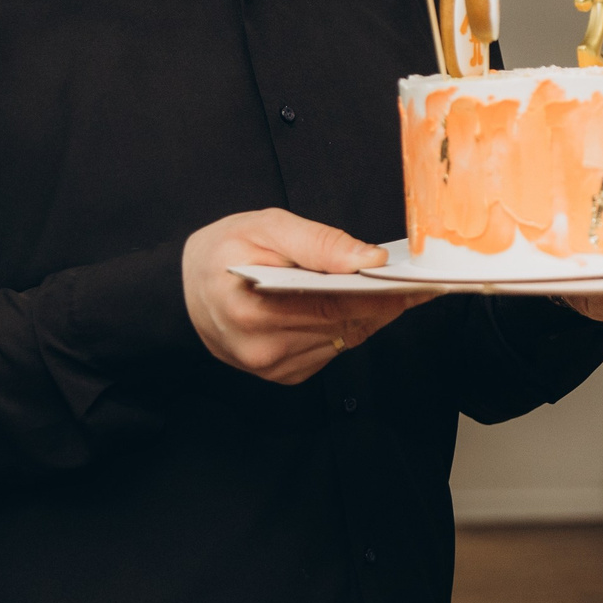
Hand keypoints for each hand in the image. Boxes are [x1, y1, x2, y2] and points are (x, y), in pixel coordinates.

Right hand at [183, 209, 437, 384]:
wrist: (182, 292)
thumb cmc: (223, 251)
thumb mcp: (265, 227)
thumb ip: (318, 243)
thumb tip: (370, 258)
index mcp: (254, 309)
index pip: (338, 304)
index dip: (384, 294)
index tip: (420, 283)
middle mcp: (263, 348)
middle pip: (347, 324)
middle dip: (384, 301)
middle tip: (415, 281)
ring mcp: (272, 368)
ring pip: (344, 340)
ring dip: (367, 315)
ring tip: (387, 289)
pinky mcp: (282, 375)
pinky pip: (331, 350)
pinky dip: (346, 327)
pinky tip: (347, 306)